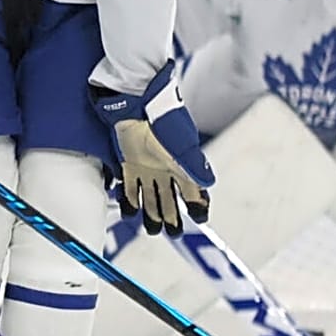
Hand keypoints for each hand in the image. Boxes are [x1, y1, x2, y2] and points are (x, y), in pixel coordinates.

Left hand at [92, 73, 213, 236]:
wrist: (135, 102)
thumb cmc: (160, 120)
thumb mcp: (179, 146)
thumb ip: (192, 166)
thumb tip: (207, 185)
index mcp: (183, 164)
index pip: (193, 190)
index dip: (197, 204)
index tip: (200, 217)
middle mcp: (166, 168)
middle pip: (171, 197)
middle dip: (173, 215)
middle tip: (173, 233)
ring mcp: (147, 166)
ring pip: (151, 196)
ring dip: (152, 213)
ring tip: (152, 229)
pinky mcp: (129, 162)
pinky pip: (130, 187)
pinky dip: (130, 200)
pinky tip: (128, 211)